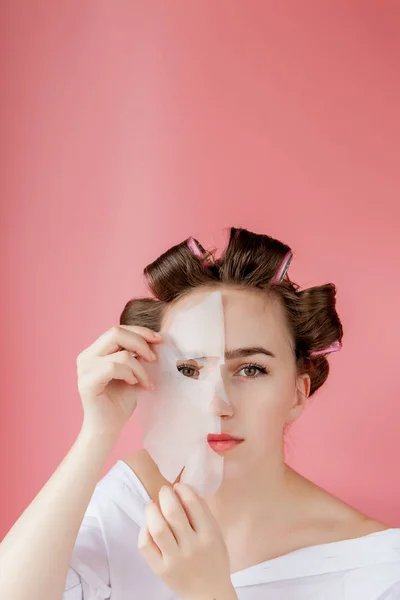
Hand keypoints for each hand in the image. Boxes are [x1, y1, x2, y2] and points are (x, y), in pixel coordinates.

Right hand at [76, 325, 161, 437]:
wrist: (108, 428)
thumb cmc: (120, 401)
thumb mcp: (133, 371)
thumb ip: (137, 354)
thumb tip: (156, 338)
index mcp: (95, 351)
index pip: (118, 330)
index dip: (140, 331)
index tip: (159, 339)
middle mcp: (86, 356)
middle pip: (116, 332)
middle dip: (141, 343)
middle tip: (154, 358)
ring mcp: (84, 368)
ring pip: (121, 353)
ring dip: (140, 368)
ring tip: (145, 382)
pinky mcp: (87, 382)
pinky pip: (115, 367)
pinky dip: (130, 374)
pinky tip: (134, 384)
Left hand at [138, 482, 236, 599]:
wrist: (209, 594)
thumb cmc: (213, 560)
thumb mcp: (216, 534)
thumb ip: (203, 512)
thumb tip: (185, 489)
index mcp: (209, 536)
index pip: (193, 504)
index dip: (182, 489)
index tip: (178, 486)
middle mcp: (192, 547)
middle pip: (173, 513)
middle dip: (165, 495)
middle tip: (164, 491)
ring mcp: (175, 560)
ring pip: (157, 528)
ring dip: (152, 510)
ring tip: (152, 505)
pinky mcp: (161, 570)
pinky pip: (146, 546)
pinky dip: (144, 531)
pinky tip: (149, 526)